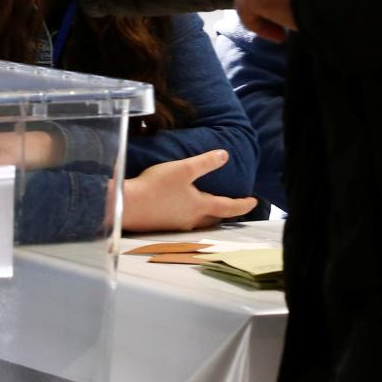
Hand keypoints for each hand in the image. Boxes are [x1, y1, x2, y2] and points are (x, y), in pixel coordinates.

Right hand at [121, 151, 256, 231]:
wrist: (128, 206)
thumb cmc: (156, 186)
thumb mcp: (183, 169)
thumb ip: (205, 163)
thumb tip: (225, 155)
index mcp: (199, 206)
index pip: (227, 207)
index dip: (242, 205)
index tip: (254, 202)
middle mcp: (191, 219)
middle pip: (214, 219)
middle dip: (225, 213)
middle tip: (231, 206)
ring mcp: (177, 225)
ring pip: (199, 222)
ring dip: (208, 216)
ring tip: (209, 207)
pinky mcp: (163, 226)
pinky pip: (185, 222)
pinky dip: (191, 215)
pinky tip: (182, 208)